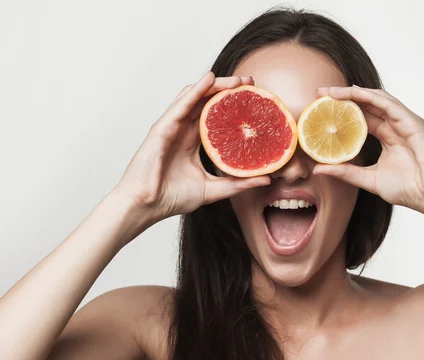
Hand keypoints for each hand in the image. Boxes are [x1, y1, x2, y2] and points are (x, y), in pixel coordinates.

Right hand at [112, 71, 269, 224]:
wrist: (147, 206)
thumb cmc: (171, 198)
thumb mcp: (213, 190)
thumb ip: (238, 183)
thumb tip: (267, 180)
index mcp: (193, 142)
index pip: (216, 116)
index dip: (233, 106)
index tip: (255, 99)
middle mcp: (183, 131)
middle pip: (207, 102)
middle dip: (228, 89)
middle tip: (250, 82)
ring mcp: (172, 127)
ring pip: (195, 98)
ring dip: (215, 85)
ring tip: (237, 79)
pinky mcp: (162, 128)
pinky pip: (181, 104)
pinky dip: (196, 90)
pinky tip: (209, 79)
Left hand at [312, 85, 423, 218]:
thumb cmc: (410, 190)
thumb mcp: (369, 179)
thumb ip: (345, 172)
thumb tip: (318, 169)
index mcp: (387, 138)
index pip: (361, 119)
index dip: (341, 112)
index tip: (319, 109)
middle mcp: (395, 127)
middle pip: (366, 106)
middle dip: (342, 98)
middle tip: (320, 94)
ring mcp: (405, 123)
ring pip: (376, 100)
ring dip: (353, 93)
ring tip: (331, 92)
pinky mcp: (413, 123)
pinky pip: (390, 105)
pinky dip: (371, 97)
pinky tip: (354, 93)